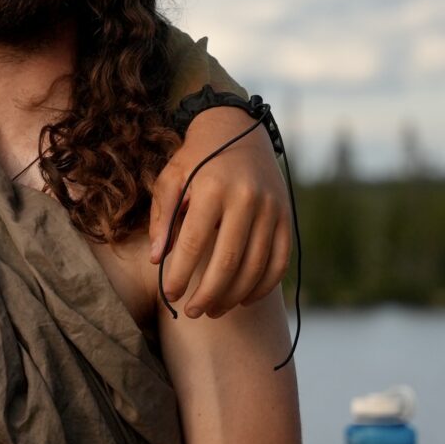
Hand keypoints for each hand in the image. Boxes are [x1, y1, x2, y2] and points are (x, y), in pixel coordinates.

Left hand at [148, 106, 291, 318]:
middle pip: (227, 262)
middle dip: (208, 294)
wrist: (238, 130)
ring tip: (213, 310)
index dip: (180, 275)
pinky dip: (263, 286)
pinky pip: (279, 261)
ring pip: (255, 266)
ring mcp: (271, 209)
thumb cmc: (196, 159)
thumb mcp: (171, 178)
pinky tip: (243, 299)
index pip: (193, 244)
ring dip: (233, 296)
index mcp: (211, 189)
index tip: (169, 296)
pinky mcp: (287, 217)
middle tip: (192, 313)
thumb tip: (158, 261)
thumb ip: (163, 218)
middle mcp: (246, 199)